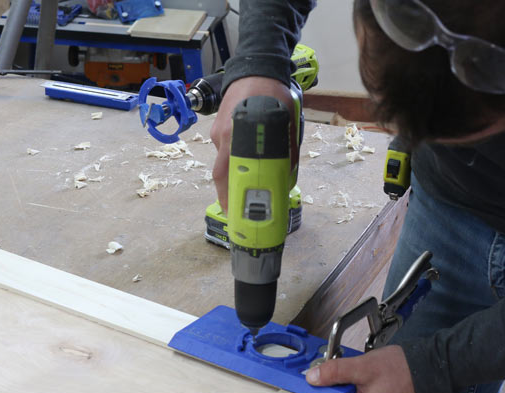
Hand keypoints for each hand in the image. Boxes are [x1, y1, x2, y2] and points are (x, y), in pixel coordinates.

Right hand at [209, 76, 299, 212]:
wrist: (256, 68)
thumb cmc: (273, 96)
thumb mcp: (287, 124)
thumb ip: (286, 152)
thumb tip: (286, 180)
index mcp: (238, 137)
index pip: (227, 175)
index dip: (230, 196)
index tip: (235, 212)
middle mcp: (224, 136)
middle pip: (220, 174)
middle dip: (227, 195)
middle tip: (236, 210)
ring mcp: (218, 132)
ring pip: (224, 162)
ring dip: (234, 175)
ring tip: (247, 186)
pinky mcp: (218, 127)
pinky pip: (224, 149)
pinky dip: (234, 158)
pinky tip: (246, 159)